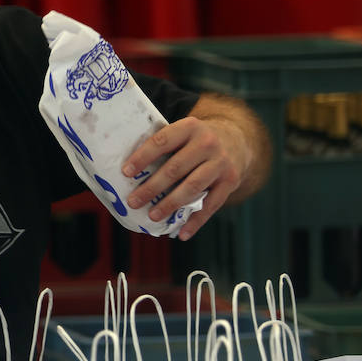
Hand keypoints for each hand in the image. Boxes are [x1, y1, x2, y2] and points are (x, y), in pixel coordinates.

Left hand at [121, 116, 248, 240]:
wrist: (235, 141)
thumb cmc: (194, 141)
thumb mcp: (182, 133)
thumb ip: (162, 146)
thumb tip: (128, 172)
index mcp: (190, 127)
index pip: (162, 142)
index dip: (143, 157)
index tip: (126, 173)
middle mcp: (207, 143)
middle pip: (175, 168)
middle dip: (152, 187)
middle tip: (133, 201)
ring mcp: (221, 163)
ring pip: (192, 187)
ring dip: (170, 204)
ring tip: (153, 215)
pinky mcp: (230, 181)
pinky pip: (211, 205)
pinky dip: (196, 221)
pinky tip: (182, 233)